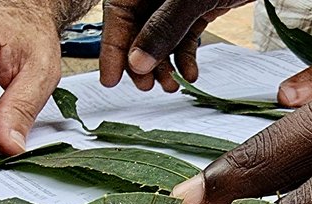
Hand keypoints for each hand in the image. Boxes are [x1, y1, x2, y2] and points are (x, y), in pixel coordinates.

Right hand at [100, 0, 251, 91]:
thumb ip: (164, 27)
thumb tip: (138, 63)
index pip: (118, 13)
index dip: (113, 48)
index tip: (111, 80)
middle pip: (137, 27)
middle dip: (141, 61)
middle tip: (147, 87)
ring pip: (162, 35)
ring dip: (164, 64)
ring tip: (170, 86)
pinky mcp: (201, 4)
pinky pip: (185, 34)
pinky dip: (187, 56)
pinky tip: (191, 74)